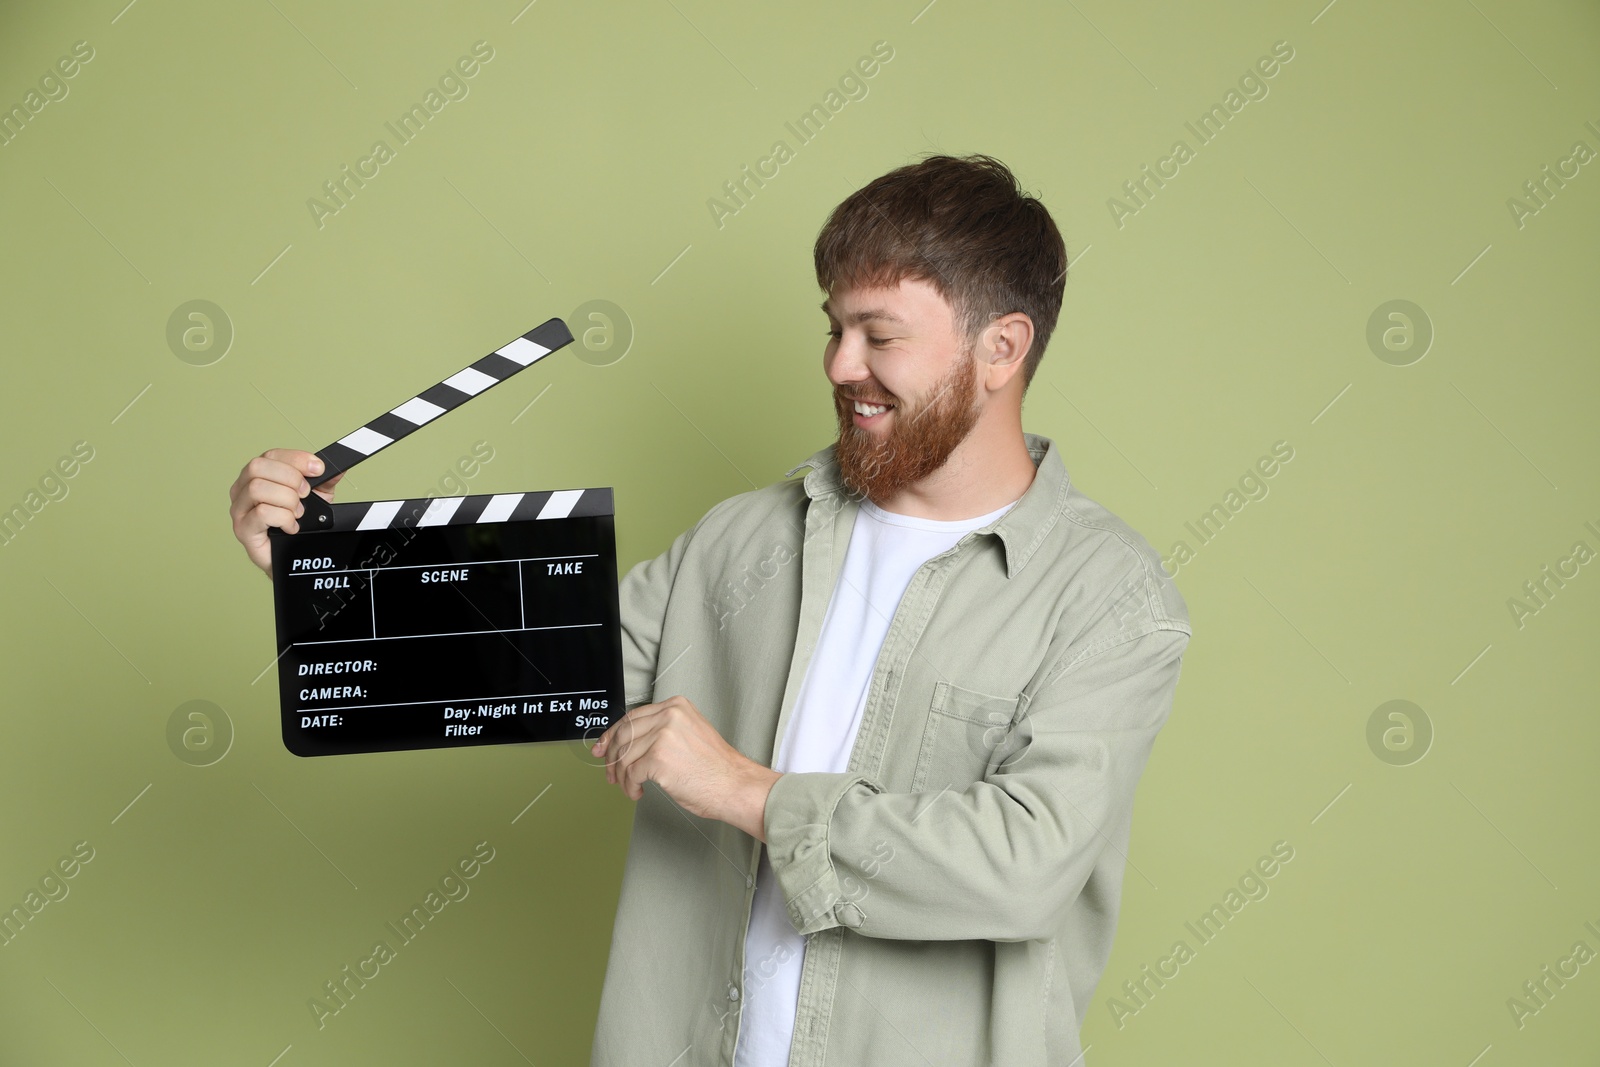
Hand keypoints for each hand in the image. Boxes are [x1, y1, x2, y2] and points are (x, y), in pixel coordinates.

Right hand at [229, 449, 344, 577]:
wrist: (293, 556)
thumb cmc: (297, 524)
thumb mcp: (317, 498)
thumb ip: (325, 481)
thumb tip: (338, 468)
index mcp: (258, 475)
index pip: (271, 455)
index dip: (297, 459)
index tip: (318, 469)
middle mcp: (243, 489)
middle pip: (258, 466)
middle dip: (290, 478)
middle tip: (306, 494)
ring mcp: (239, 509)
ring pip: (257, 488)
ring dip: (287, 500)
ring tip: (298, 512)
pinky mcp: (242, 529)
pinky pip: (262, 513)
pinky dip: (284, 518)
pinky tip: (291, 526)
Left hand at [591, 695, 780, 840]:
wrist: (735, 785)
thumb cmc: (716, 768)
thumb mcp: (689, 734)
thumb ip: (661, 731)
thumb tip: (630, 742)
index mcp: (676, 707)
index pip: (632, 717)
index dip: (613, 734)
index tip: (604, 747)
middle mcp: (669, 716)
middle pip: (623, 734)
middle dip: (612, 757)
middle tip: (610, 773)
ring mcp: (663, 735)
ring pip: (624, 756)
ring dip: (623, 777)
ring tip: (631, 787)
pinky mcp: (658, 758)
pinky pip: (630, 773)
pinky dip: (630, 787)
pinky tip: (638, 792)